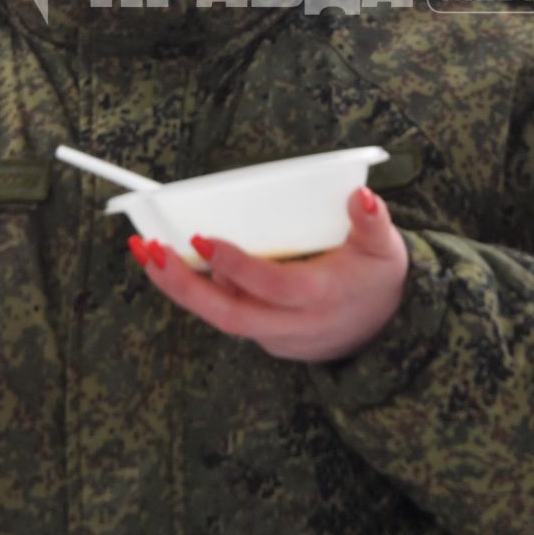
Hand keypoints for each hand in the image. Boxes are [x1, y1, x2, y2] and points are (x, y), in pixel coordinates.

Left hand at [136, 187, 407, 362]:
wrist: (382, 336)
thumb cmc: (376, 281)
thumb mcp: (385, 250)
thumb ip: (373, 223)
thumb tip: (362, 197)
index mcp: (319, 297)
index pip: (272, 286)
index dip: (237, 266)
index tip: (202, 238)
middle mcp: (291, 324)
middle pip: (229, 315)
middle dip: (184, 286)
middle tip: (151, 251)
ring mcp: (274, 336)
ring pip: (220, 317)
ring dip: (181, 287)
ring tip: (148, 252)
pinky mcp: (264, 337)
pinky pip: (227, 314)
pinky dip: (199, 291)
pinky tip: (173, 264)